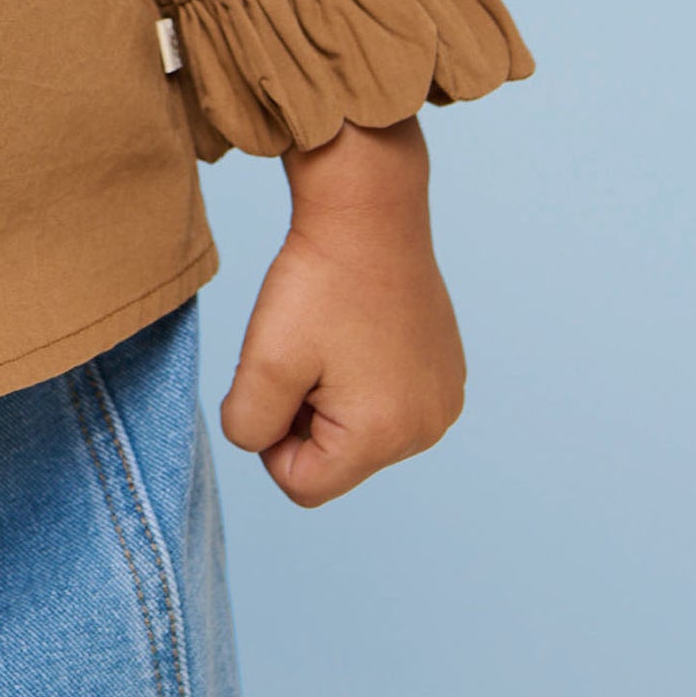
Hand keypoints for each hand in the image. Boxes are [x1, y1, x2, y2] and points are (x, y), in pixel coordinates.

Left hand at [220, 115, 463, 506]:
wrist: (370, 212)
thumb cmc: (318, 282)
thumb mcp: (263, 362)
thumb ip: (248, 427)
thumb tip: (266, 443)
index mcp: (385, 434)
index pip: (302, 484)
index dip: (273, 437)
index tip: (283, 376)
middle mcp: (428, 428)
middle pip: (334, 461)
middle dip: (307, 417)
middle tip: (311, 351)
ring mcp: (444, 400)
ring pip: (358, 435)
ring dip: (333, 399)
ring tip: (337, 339)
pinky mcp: (447, 375)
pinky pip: (387, 405)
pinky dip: (364, 380)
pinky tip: (363, 333)